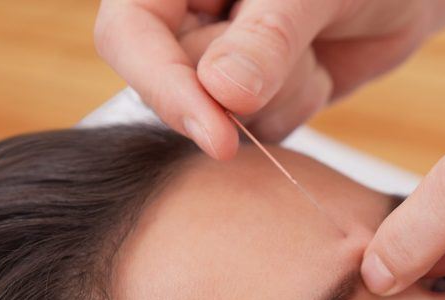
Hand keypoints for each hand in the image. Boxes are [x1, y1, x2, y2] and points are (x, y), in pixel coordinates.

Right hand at [94, 0, 444, 158]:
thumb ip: (268, 37)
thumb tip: (223, 94)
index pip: (129, 35)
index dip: (165, 87)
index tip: (218, 137)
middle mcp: (186, 18)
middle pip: (177, 84)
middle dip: (246, 88)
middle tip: (304, 46)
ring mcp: (215, 62)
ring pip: (220, 117)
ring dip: (279, 96)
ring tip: (313, 48)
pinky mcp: (249, 98)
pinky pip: (258, 132)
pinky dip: (295, 108)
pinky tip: (315, 70)